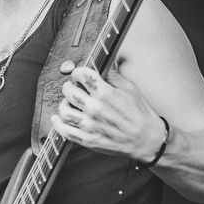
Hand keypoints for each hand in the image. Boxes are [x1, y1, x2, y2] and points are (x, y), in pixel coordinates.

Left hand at [51, 62, 166, 161]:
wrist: (146, 139)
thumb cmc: (140, 115)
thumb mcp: (130, 88)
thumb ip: (113, 75)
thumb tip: (105, 63)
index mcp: (105, 93)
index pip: (82, 75)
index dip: (78, 72)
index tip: (78, 75)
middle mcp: (95, 108)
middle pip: (69, 92)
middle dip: (68, 86)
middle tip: (71, 87)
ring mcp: (90, 125)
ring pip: (64, 111)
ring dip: (63, 104)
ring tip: (67, 103)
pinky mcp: (87, 140)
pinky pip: (64, 131)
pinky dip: (57, 124)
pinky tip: (58, 118)